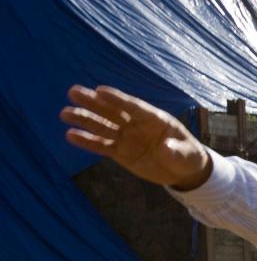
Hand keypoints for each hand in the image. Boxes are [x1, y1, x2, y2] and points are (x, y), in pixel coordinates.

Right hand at [61, 85, 210, 189]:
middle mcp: (137, 125)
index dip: (118, 99)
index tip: (100, 90)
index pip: (134, 106)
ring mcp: (127, 137)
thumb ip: (176, 151)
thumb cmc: (189, 156)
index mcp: (155, 119)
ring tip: (65, 113)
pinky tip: (70, 135)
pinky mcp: (121, 152)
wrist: (183, 170)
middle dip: (94, 103)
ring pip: (103, 126)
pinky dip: (87, 141)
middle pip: (113, 111)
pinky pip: (102, 145)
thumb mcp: (188, 155)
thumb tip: (165, 148)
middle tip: (73, 92)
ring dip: (84, 120)